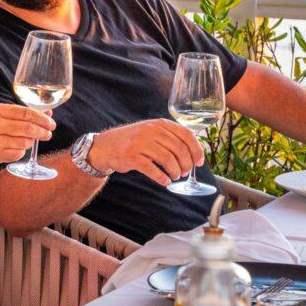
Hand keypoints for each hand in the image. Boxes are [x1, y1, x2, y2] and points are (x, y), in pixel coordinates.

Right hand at [0, 103, 55, 165]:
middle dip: (42, 131)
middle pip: (27, 129)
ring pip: (23, 143)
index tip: (50, 122)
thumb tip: (45, 114)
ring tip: (29, 139)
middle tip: (48, 133)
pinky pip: (16, 154)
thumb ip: (17, 112)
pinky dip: (21, 151)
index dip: (41, 118)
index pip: (25, 113)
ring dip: (31, 141)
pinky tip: (17, 147)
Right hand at [87, 119, 203, 185]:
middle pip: (179, 149)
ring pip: (168, 160)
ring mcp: (141, 143)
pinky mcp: (132, 157)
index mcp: (160, 124)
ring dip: (175, 172)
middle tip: (184, 172)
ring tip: (175, 177)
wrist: (106, 146)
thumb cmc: (134, 141)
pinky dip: (162, 178)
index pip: (186, 135)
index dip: (197, 150)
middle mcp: (151, 131)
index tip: (199, 163)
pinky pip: (153, 170)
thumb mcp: (152, 132)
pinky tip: (165, 181)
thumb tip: (195, 153)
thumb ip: (170, 138)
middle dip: (186, 164)